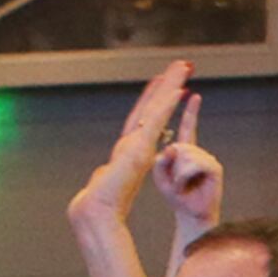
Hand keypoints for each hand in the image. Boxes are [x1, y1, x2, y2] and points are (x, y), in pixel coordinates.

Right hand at [77, 62, 194, 237]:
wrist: (95, 211)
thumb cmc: (101, 206)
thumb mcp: (113, 188)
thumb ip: (114, 179)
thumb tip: (109, 177)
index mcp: (127, 152)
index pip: (144, 122)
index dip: (155, 103)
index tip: (166, 87)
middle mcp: (130, 142)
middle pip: (150, 107)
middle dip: (164, 85)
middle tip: (179, 65)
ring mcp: (133, 142)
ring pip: (154, 107)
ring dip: (170, 86)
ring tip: (183, 67)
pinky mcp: (137, 147)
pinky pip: (155, 121)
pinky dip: (167, 105)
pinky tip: (178, 90)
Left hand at [153, 96, 221, 233]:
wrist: (191, 215)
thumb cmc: (177, 196)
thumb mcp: (160, 176)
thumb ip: (161, 160)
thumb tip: (175, 147)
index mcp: (186, 151)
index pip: (187, 127)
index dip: (191, 112)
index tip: (195, 95)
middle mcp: (199, 152)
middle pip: (179, 144)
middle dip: (171, 164)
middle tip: (175, 182)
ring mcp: (208, 159)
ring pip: (185, 154)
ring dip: (177, 173)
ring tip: (181, 185)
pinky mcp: (214, 168)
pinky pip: (193, 163)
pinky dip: (184, 176)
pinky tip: (187, 185)